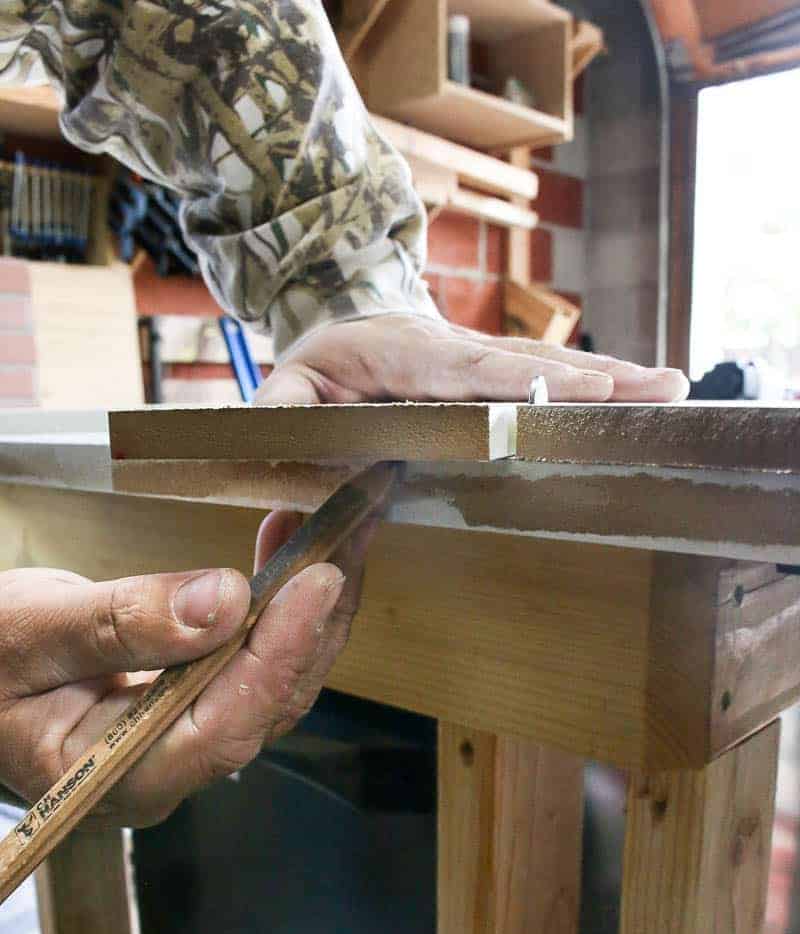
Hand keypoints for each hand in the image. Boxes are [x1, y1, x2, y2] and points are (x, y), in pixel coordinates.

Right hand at [0, 512, 375, 826]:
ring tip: (333, 532)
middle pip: (269, 703)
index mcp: (119, 776)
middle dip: (317, 618)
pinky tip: (288, 549)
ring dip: (310, 605)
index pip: (225, 727)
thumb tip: (222, 602)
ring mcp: (188, 738)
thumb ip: (120, 622)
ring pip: (275, 680)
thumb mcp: (28, 631)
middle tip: (348, 537)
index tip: (317, 580)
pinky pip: (255, 657)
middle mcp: (169, 768)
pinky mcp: (197, 702)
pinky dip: (280, 603)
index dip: (279, 653)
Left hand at [256, 315, 688, 404]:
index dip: (521, 383)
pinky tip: (642, 388)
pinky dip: (598, 380)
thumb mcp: (289, 383)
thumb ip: (284, 413)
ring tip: (670, 386)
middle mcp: (455, 349)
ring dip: (611, 375)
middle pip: (528, 365)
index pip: (467, 371)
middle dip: (592, 378)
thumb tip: (276, 450)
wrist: (343, 308)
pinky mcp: (497, 365)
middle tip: (655, 388)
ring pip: (550, 364)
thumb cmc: (322, 357)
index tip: (574, 391)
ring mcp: (480, 354)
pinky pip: (550, 371)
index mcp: (406, 356)